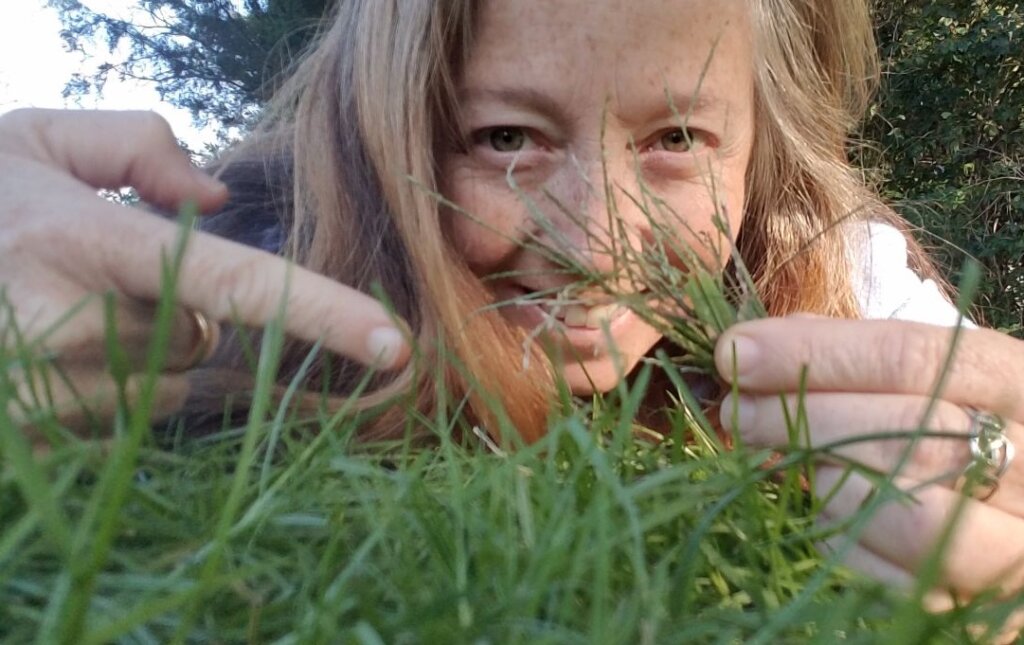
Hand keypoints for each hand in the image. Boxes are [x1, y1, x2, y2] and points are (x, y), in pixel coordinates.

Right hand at [0, 109, 408, 428]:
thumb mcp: (35, 138)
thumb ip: (137, 145)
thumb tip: (216, 197)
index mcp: (77, 244)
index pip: (229, 283)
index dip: (319, 313)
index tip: (393, 345)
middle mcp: (63, 331)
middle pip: (199, 342)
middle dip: (177, 311)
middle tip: (98, 275)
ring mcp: (42, 402)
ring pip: (163, 390)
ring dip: (141, 355)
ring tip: (62, 311)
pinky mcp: (35, 443)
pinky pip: (122, 425)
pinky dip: (111, 390)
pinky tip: (53, 351)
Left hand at [714, 318, 1023, 613]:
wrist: (1015, 505)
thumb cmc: (950, 424)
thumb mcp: (922, 376)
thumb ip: (848, 355)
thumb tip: (750, 352)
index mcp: (1019, 384)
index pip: (913, 358)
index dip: (813, 354)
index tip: (738, 353)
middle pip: (910, 433)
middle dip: (803, 417)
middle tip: (738, 411)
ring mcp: (1016, 546)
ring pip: (907, 516)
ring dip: (823, 482)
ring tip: (782, 461)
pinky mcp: (980, 607)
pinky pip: (888, 578)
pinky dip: (836, 540)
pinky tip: (819, 510)